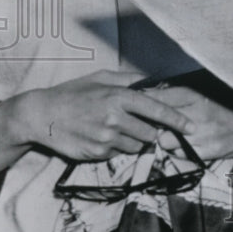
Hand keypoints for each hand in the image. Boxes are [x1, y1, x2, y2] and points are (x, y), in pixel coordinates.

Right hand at [4, 70, 192, 161]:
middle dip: (151, 131)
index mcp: (119, 97)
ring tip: (114, 128)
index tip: (191, 126)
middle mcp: (115, 119)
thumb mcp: (100, 77)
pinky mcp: (97, 153)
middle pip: (150, 133)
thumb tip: (151, 81)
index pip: (157, 110)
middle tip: (139, 124)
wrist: (41, 116)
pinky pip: (118, 153)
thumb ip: (128, 80)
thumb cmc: (72, 93)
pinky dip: (116, 147)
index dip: (177, 120)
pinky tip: (101, 136)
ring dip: (133, 140)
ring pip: (136, 145)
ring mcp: (106, 138)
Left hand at [150, 86, 232, 160]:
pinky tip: (184, 147)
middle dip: (151, 125)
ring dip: (163, 141)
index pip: (158, 99)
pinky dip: (177, 152)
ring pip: (164, 141)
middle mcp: (196, 113)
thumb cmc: (227, 108)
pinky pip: (178, 155)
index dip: (143, 104)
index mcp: (195, 95)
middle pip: (157, 122)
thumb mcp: (204, 95)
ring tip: (169, 138)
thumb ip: (179, 95)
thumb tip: (150, 95)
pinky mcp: (206, 152)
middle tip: (148, 126)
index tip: (133, 106)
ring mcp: (201, 134)